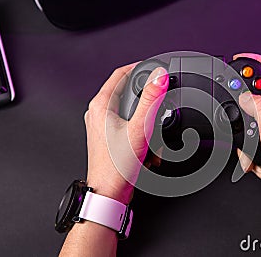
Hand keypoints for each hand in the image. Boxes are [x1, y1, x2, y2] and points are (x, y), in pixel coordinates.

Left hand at [84, 64, 168, 203]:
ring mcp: (104, 127)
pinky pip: (131, 127)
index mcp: (101, 105)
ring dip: (147, 122)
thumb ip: (151, 100)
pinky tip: (148, 147)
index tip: (154, 68)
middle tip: (160, 107)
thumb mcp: (139, 129)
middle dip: (148, 102)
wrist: (110, 192)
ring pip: (132, 112)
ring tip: (153, 135)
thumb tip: (159, 76)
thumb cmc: (117, 166)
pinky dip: (143, 133)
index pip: (120, 74)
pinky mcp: (111, 139)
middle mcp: (99, 114)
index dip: (139, 67)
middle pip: (128, 93)